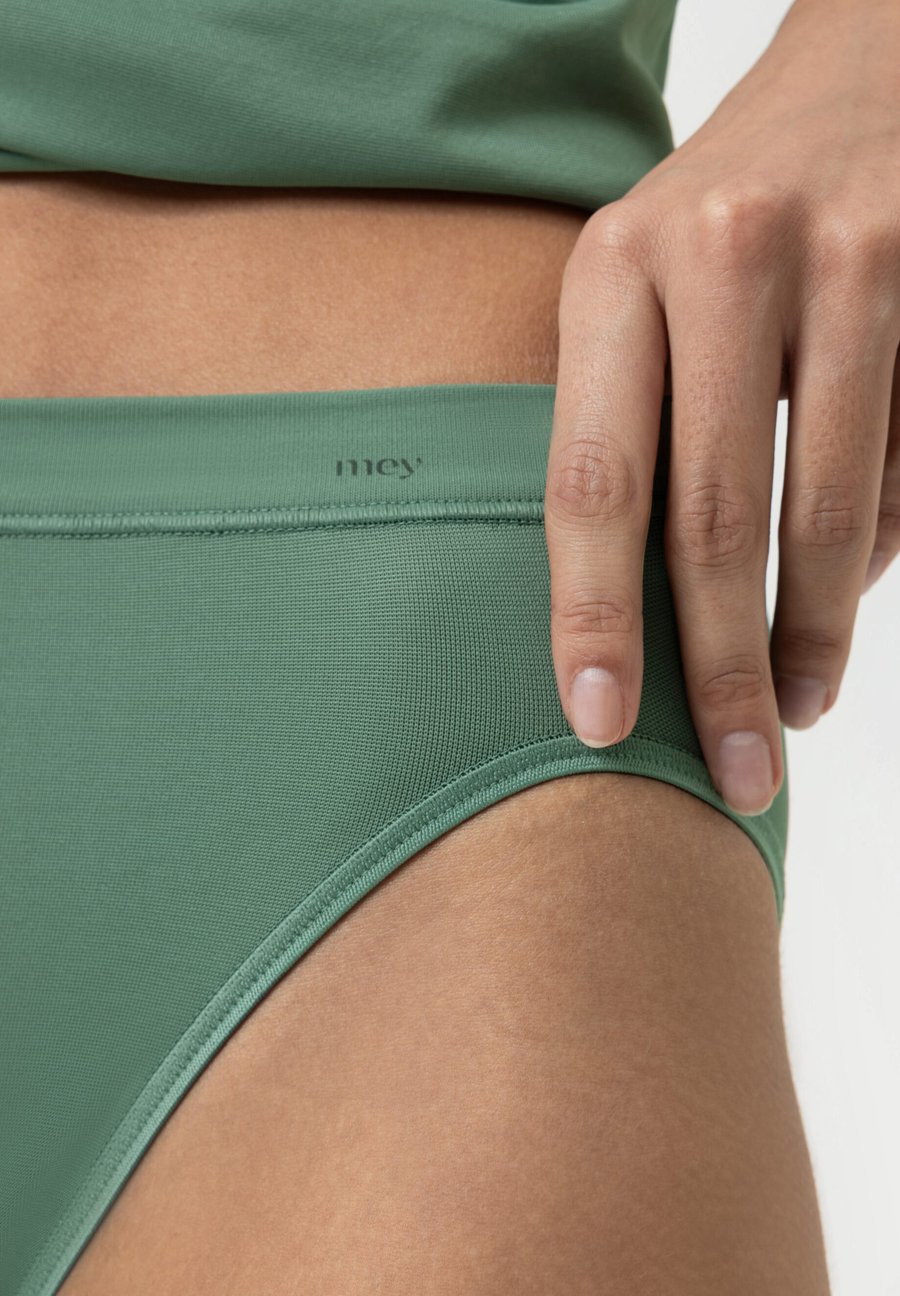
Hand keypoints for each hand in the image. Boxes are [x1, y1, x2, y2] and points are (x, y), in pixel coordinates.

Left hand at [545, 0, 899, 815]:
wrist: (867, 65)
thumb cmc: (727, 218)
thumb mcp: (642, 290)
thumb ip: (635, 426)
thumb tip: (661, 616)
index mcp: (616, 267)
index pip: (593, 478)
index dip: (595, 618)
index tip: (598, 726)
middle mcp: (729, 254)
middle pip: (718, 516)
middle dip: (724, 665)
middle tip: (736, 765)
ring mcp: (858, 259)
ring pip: (836, 504)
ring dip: (818, 631)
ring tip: (798, 705)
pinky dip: (881, 545)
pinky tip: (850, 586)